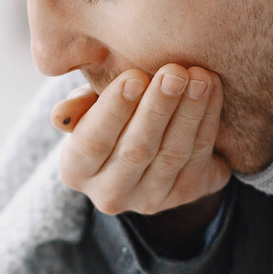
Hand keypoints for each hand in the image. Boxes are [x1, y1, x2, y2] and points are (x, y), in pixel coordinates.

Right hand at [50, 64, 230, 215]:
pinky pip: (198, 157)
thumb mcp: (89, 108)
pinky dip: (207, 121)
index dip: (114, 110)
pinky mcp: (185, 195)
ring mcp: (149, 200)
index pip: (92, 142)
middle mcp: (109, 194)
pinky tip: (211, 90)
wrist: (147, 144)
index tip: (135, 76)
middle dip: (158, 108)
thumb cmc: (111, 115)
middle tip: (174, 72)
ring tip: (199, 77)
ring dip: (189, 113)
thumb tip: (61, 115)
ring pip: (172, 155)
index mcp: (75, 171)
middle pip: (136, 151)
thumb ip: (79, 107)